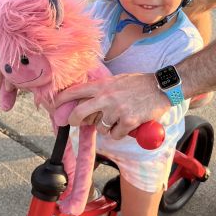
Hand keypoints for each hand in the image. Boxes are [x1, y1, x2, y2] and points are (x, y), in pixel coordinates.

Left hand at [53, 73, 170, 139]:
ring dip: (107, 128)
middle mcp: (106, 97)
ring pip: (100, 128)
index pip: (76, 91)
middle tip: (75, 123)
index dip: (62, 98)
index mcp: (103, 86)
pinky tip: (127, 126)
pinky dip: (120, 133)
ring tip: (117, 120)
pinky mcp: (128, 121)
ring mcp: (116, 110)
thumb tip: (88, 102)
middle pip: (79, 112)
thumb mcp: (117, 80)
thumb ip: (103, 90)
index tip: (54, 104)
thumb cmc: (140, 83)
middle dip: (74, 120)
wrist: (161, 87)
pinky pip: (115, 135)